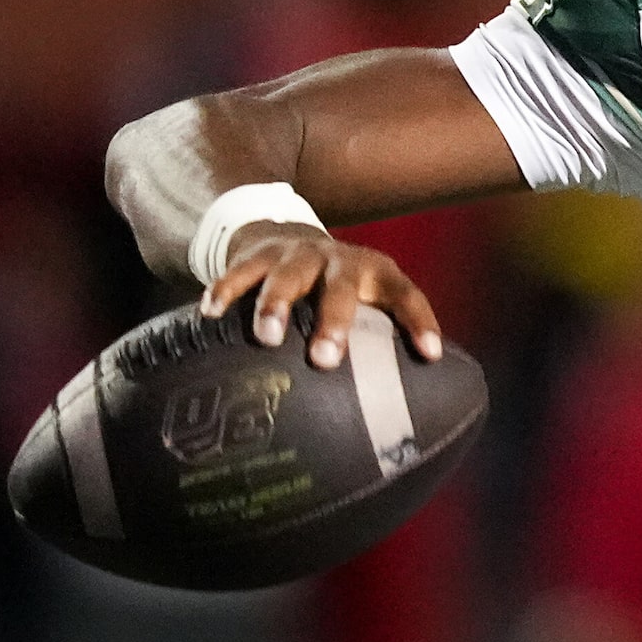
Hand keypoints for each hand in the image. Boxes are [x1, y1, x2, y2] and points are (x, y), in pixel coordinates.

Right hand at [200, 223, 444, 369]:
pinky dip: (225, 290)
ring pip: (287, 277)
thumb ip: (379, 338)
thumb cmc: (335, 288)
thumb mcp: (365, 299)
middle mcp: (339, 260)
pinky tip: (210, 313)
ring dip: (277, 305)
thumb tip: (399, 408)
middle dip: (334, 322)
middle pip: (341, 287)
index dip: (420, 322)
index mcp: (376, 273)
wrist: (286, 234)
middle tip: (325, 359)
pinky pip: (239, 271)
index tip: (430, 355)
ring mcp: (296, 254)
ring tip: (268, 337)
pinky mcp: (257, 254)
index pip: (406, 295)